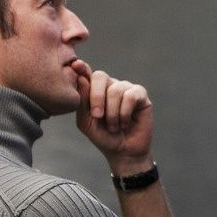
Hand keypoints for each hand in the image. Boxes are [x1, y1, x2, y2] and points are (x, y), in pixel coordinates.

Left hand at [72, 59, 153, 173]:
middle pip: (100, 76)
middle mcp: (110, 85)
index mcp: (95, 89)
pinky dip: (124, 113)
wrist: (123, 152)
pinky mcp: (140, 94)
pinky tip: (125, 123)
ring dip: (112, 113)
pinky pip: (130, 96)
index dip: (82, 68)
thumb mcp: (86, 122)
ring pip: (115, 90)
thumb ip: (82, 101)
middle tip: (98, 116)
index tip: (75, 65)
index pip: (87, 73)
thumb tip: (81, 78)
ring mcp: (126, 88)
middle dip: (96, 97)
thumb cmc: (103, 136)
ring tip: (114, 127)